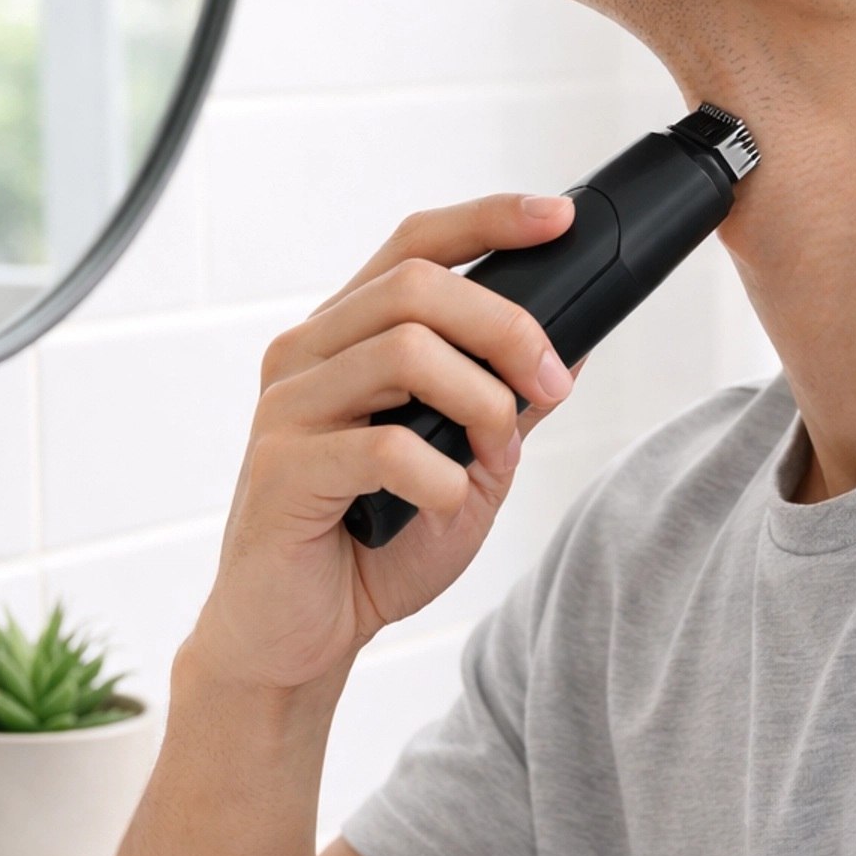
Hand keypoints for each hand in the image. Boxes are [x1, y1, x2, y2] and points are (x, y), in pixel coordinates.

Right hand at [190, 193, 576, 694]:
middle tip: (550, 383)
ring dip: (480, 402)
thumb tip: (574, 345)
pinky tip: (444, 504)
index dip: (488, 220)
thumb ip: (506, 406)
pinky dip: (441, 476)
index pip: (414, 245)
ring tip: (495, 455)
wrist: (298, 639)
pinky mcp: (281, 470)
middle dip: (506, 327)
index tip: (558, 216)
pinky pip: (383, 446)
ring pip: (403, 351)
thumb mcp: (465, 466)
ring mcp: (287, 408)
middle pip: (417, 288)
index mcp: (346, 336)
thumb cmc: (373, 548)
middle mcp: (307, 355)